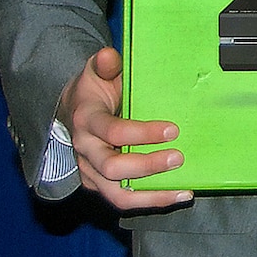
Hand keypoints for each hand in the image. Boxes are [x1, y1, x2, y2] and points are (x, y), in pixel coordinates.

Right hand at [57, 47, 191, 210]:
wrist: (73, 112)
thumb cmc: (93, 92)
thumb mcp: (96, 74)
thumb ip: (104, 65)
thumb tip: (108, 55)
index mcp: (86, 120)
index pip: (112, 131)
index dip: (142, 133)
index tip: (172, 130)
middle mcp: (85, 150)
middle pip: (113, 167)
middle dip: (147, 166)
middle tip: (178, 158)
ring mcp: (91, 171)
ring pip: (117, 194)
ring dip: (152, 195)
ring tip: (182, 189)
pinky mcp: (99, 185)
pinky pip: (123, 200)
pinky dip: (150, 201)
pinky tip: (177, 195)